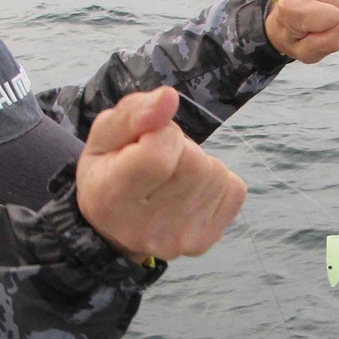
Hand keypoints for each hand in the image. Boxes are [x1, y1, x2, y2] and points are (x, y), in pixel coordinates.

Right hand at [76, 87, 246, 261]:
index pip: (158, 155)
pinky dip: (217, 181)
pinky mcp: (205, 241)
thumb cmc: (110, 171)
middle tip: (161, 158)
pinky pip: (234, 189)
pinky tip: (191, 189)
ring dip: (199, 163)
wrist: (118, 227)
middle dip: (182, 147)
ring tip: (173, 175)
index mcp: (112, 197)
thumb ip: (133, 112)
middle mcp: (146, 227)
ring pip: (215, 173)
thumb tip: (170, 97)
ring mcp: (179, 240)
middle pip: (193, 163)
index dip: (162, 133)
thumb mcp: (104, 135)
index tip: (148, 139)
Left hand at [265, 0, 338, 63]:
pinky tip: (329, 2)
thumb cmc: (296, 40)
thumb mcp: (308, 54)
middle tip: (323, 23)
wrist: (282, 22)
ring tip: (325, 13)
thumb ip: (331, 43)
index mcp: (293, 9)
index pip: (334, 16)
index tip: (319, 32)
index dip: (334, 29)